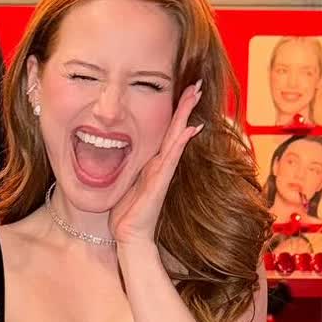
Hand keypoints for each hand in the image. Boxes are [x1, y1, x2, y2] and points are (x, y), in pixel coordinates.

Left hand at [110, 81, 203, 249]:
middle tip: (198, 84)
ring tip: (196, 96)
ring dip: (186, 116)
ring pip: (177, 138)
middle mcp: (161, 165)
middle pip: (176, 129)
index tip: (184, 92)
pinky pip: (171, 157)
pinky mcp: (160, 182)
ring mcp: (163, 172)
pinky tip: (189, 128)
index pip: (167, 132)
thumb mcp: (127, 184)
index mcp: (153, 163)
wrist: (130, 237)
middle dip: (186, 106)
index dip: (176, 112)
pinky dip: (180, 142)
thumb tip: (123, 154)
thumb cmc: (127, 214)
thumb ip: (130, 169)